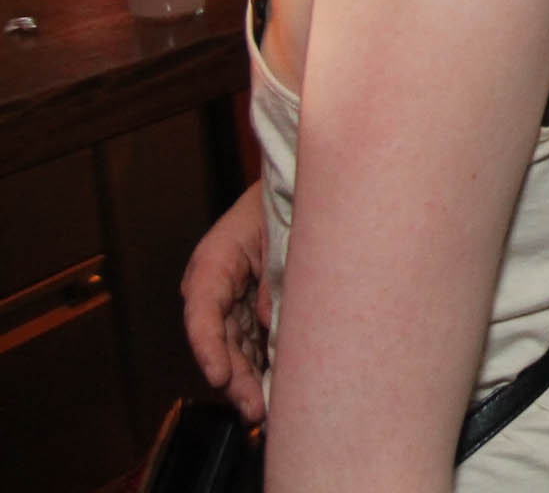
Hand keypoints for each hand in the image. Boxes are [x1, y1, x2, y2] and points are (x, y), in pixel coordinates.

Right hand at [180, 181, 271, 421]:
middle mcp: (214, 285)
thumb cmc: (283, 205)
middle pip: (217, 339)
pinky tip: (270, 388)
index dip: (209, 347)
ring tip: (263, 410)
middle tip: (254, 409)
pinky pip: (248, 341)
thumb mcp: (282, 236)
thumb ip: (274, 281)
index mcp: (214, 262)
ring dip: (245, 380)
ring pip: (232, 347)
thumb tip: (271, 325)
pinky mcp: (249, 307)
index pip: (203, 311)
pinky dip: (257, 364)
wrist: (294, 188)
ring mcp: (231, 298)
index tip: (219, 375)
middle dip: (234, 378)